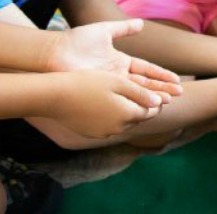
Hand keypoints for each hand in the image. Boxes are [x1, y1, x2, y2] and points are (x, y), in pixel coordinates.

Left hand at [48, 19, 182, 100]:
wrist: (56, 53)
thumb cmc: (76, 41)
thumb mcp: (104, 31)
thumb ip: (123, 28)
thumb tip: (141, 23)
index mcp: (120, 61)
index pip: (146, 69)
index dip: (161, 75)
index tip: (176, 80)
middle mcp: (118, 75)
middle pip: (145, 83)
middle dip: (163, 89)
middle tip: (179, 94)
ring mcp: (111, 85)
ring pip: (138, 92)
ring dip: (154, 96)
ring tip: (170, 101)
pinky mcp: (104, 91)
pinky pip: (125, 97)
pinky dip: (139, 100)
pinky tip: (151, 105)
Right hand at [51, 70, 168, 138]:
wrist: (55, 97)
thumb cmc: (87, 83)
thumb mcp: (117, 83)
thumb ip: (140, 94)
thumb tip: (159, 102)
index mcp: (127, 115)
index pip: (150, 111)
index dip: (156, 102)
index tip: (161, 93)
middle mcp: (117, 128)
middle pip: (137, 118)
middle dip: (144, 108)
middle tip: (149, 97)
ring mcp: (103, 133)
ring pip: (123, 123)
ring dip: (127, 113)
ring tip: (128, 99)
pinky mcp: (91, 134)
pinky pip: (108, 125)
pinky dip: (112, 117)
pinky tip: (107, 105)